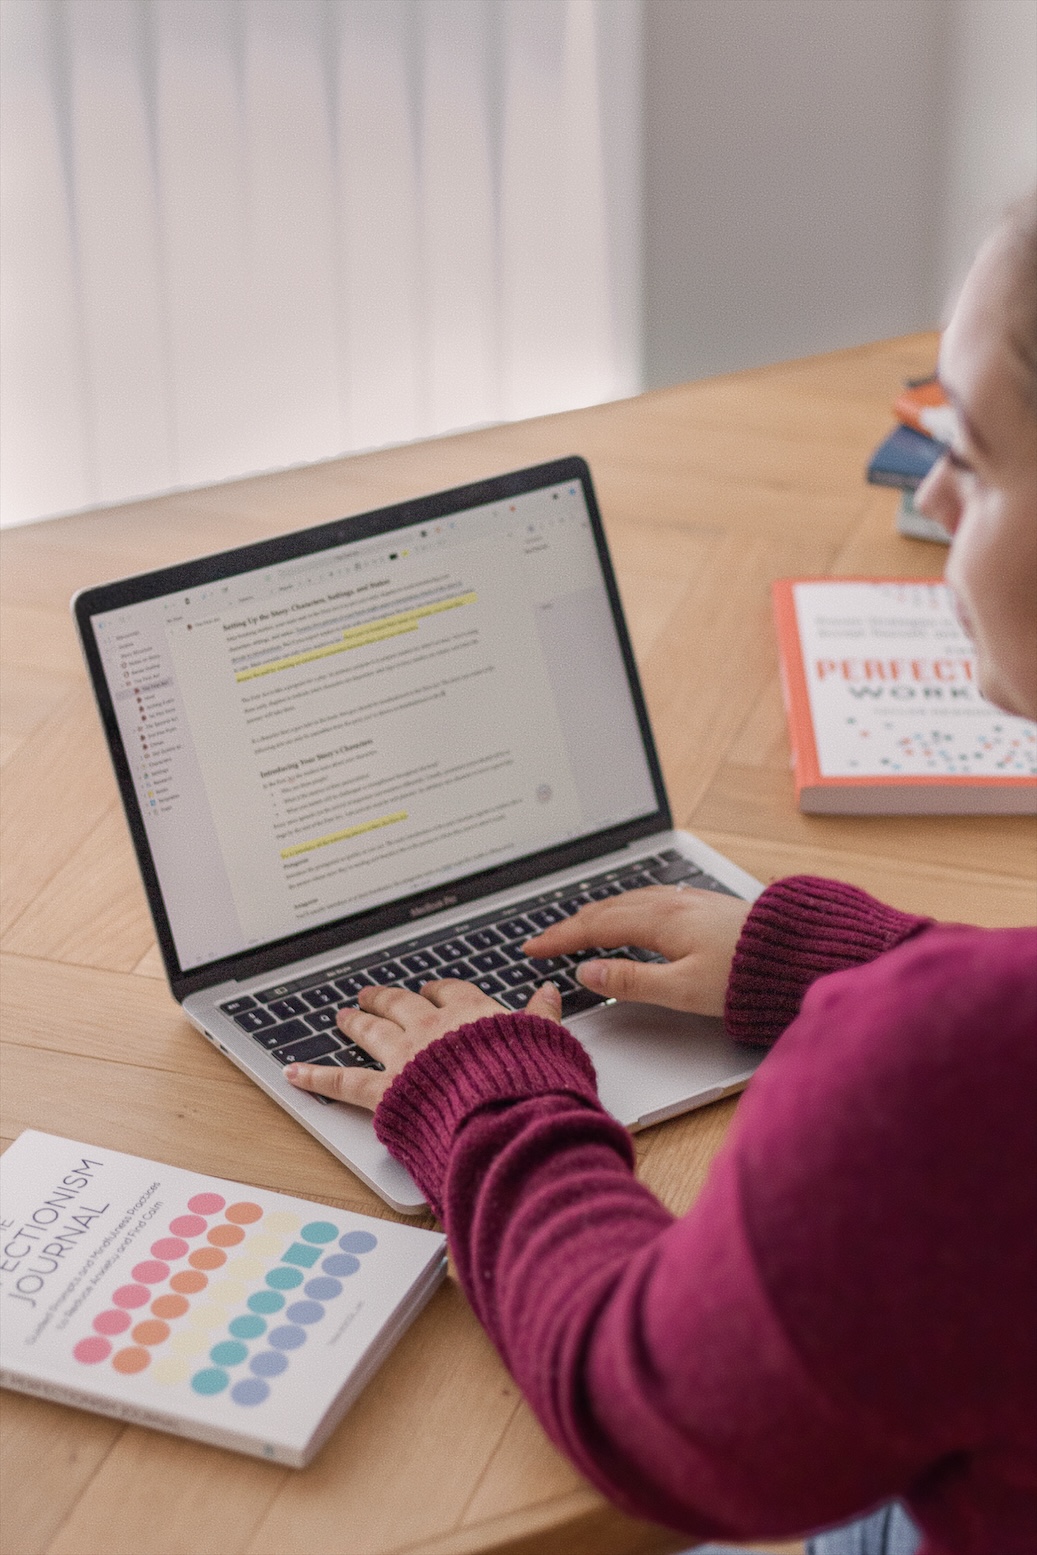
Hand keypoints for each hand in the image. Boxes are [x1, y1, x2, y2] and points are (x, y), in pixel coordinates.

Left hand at [285, 978, 561, 1110]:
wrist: (507, 1115)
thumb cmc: (529, 1083)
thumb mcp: (546, 1042)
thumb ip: (541, 1016)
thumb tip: (548, 993)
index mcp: (472, 1014)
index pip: (450, 993)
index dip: (438, 991)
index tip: (433, 990)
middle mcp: (432, 1029)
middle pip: (402, 1005)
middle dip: (386, 999)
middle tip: (372, 994)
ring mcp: (404, 1057)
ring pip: (371, 1031)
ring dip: (356, 1022)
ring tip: (343, 1016)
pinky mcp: (384, 1092)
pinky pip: (342, 1082)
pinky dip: (315, 1076)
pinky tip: (293, 1073)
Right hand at [524, 886, 750, 1017]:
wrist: (801, 953)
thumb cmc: (749, 975)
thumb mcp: (684, 990)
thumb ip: (632, 981)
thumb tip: (588, 974)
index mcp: (659, 921)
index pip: (594, 928)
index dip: (559, 938)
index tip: (531, 948)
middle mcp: (671, 903)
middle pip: (607, 909)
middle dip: (570, 924)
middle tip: (543, 940)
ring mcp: (689, 900)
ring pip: (628, 901)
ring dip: (595, 913)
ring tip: (576, 927)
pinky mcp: (704, 905)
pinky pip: (649, 899)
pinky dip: (623, 907)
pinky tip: (629, 914)